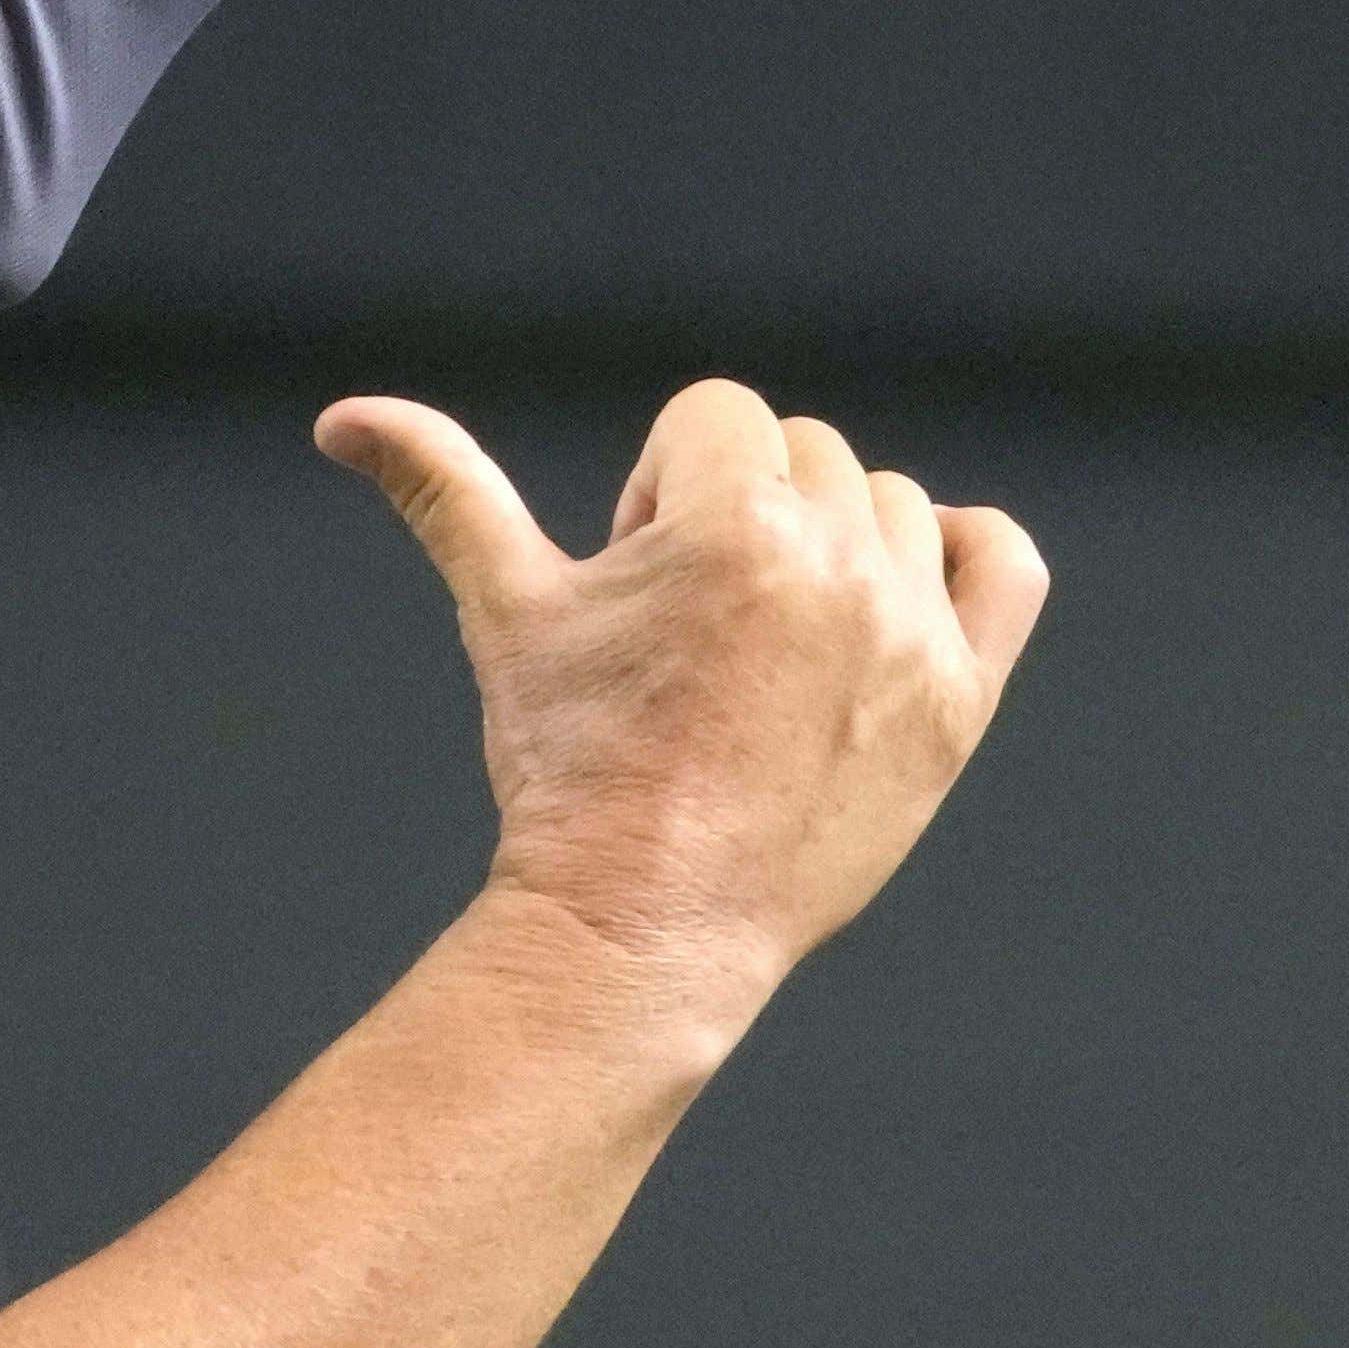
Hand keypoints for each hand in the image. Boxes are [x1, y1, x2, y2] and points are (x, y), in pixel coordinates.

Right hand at [319, 381, 1047, 1034]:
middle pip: (804, 454)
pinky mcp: (961, 703)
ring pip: (891, 502)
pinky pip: (1005, 566)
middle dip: (741, 519)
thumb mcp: (507, 611)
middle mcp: (839, 566)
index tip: (642, 595)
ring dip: (832, 546)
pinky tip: (895, 602)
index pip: (718, 419)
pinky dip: (963, 559)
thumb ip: (444, 488)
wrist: (647, 928)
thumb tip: (342, 419)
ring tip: (771, 649)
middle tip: (697, 641)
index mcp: (736, 524)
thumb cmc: (567, 765)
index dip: (665, 497)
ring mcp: (912, 637)